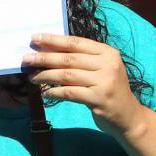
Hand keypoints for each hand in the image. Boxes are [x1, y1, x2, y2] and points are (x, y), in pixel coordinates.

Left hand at [24, 33, 146, 136]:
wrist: (128, 116)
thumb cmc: (109, 90)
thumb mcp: (101, 70)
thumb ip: (82, 60)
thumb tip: (49, 51)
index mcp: (108, 53)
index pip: (76, 43)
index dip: (54, 40)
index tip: (35, 38)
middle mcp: (108, 64)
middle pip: (69, 58)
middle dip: (44, 57)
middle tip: (26, 59)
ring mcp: (105, 82)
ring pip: (67, 75)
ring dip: (46, 75)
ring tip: (32, 77)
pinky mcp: (99, 98)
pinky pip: (70, 92)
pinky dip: (55, 92)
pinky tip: (45, 92)